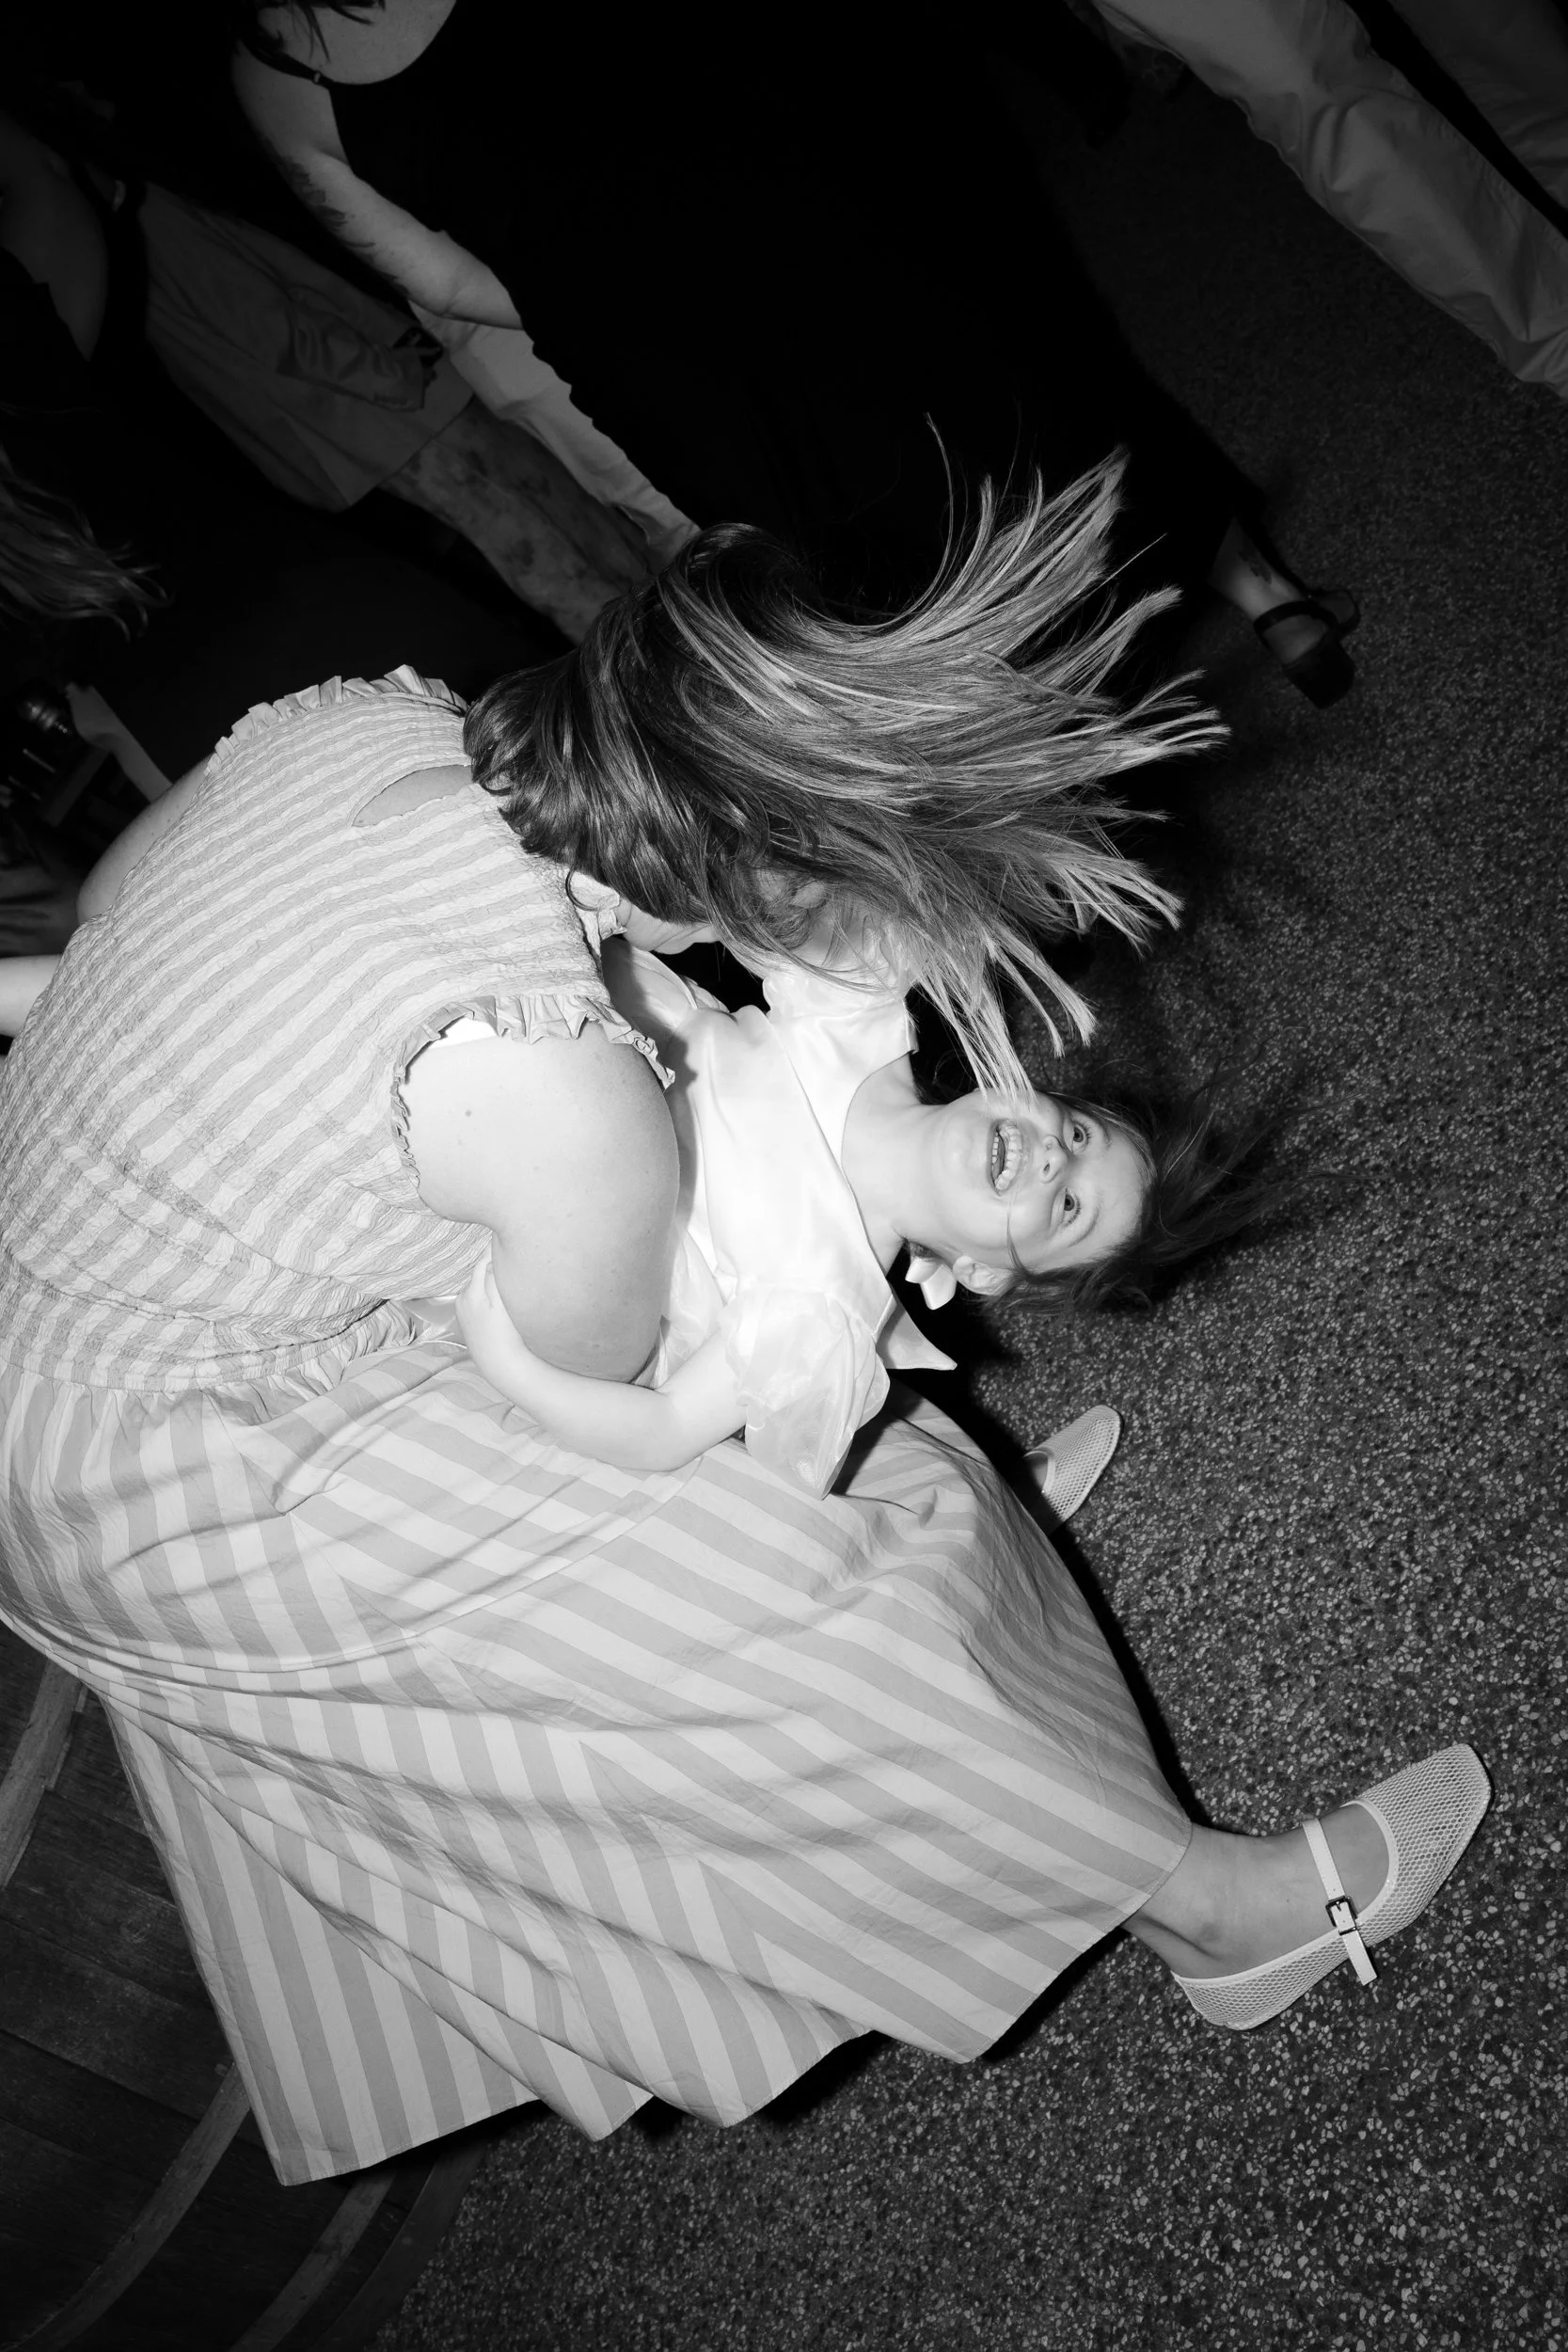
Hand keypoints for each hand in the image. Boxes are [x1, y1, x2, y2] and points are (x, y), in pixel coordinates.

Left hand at [455, 1253, 543, 1398]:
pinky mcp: (468, 1321)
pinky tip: (500, 1305)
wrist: (501, 1366)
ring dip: (491, 1283)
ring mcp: (463, 1311)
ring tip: (509, 1283)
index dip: (495, 1252)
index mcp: (470, 1293)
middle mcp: (462, 1300)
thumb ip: (492, 1278)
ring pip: (480, 1287)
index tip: (509, 1243)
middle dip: (493, 1269)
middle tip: (513, 1262)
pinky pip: (479, 1300)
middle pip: (480, 1274)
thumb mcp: (501, 1303)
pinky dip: (488, 1297)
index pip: (482, 1263)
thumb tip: (489, 1258)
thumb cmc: (506, 1335)